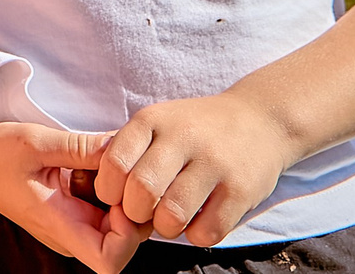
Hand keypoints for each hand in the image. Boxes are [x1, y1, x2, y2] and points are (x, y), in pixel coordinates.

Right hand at [0, 123, 149, 273]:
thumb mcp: (38, 142)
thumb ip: (83, 148)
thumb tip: (123, 147)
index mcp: (56, 224)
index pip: (109, 262)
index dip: (127, 237)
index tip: (119, 199)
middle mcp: (67, 233)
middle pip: (122, 242)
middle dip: (130, 207)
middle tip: (118, 171)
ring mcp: (69, 224)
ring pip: (116, 223)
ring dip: (118, 194)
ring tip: (97, 163)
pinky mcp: (70, 212)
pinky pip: (102, 208)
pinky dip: (106, 186)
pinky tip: (88, 163)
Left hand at [95, 91, 298, 246]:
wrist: (261, 119)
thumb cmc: (196, 129)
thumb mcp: (158, 122)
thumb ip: (128, 149)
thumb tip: (92, 187)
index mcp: (154, 121)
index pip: (114, 162)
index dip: (109, 190)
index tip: (117, 196)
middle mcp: (184, 138)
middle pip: (141, 192)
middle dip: (135, 213)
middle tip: (143, 212)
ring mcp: (215, 164)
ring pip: (172, 216)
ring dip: (165, 227)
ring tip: (169, 218)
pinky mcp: (242, 190)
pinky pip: (206, 231)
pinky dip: (195, 235)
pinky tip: (198, 220)